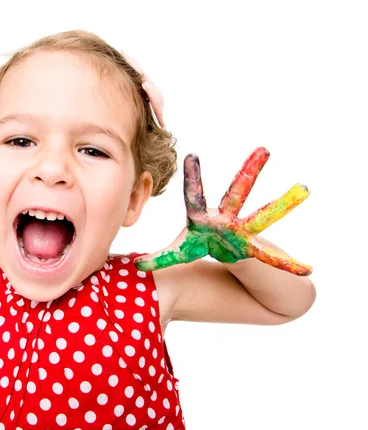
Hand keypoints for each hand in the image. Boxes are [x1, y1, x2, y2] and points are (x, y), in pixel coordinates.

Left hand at [135, 147, 311, 275]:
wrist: (226, 259)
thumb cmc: (203, 247)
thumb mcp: (181, 252)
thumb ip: (160, 258)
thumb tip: (135, 264)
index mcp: (205, 218)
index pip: (197, 195)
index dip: (195, 177)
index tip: (194, 155)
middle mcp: (228, 219)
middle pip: (238, 192)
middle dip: (250, 171)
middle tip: (264, 149)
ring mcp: (245, 233)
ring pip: (265, 214)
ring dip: (285, 203)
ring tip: (305, 189)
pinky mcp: (255, 251)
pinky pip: (272, 261)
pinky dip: (287, 267)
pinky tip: (306, 269)